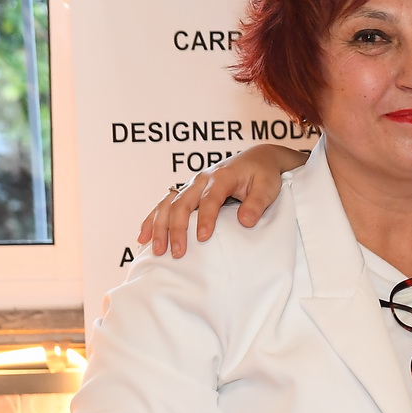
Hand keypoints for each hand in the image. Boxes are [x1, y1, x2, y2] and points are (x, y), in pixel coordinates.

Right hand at [137, 144, 306, 257]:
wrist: (257, 159)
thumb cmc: (263, 174)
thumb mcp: (268, 187)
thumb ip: (257, 203)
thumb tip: (245, 221)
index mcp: (221, 177)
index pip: (209, 200)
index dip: (205, 219)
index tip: (202, 239)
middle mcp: (201, 179)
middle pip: (182, 203)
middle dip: (176, 229)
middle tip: (177, 253)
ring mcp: (191, 184)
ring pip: (168, 204)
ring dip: (159, 226)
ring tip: (155, 249)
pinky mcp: (187, 191)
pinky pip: (164, 205)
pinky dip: (152, 220)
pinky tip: (143, 237)